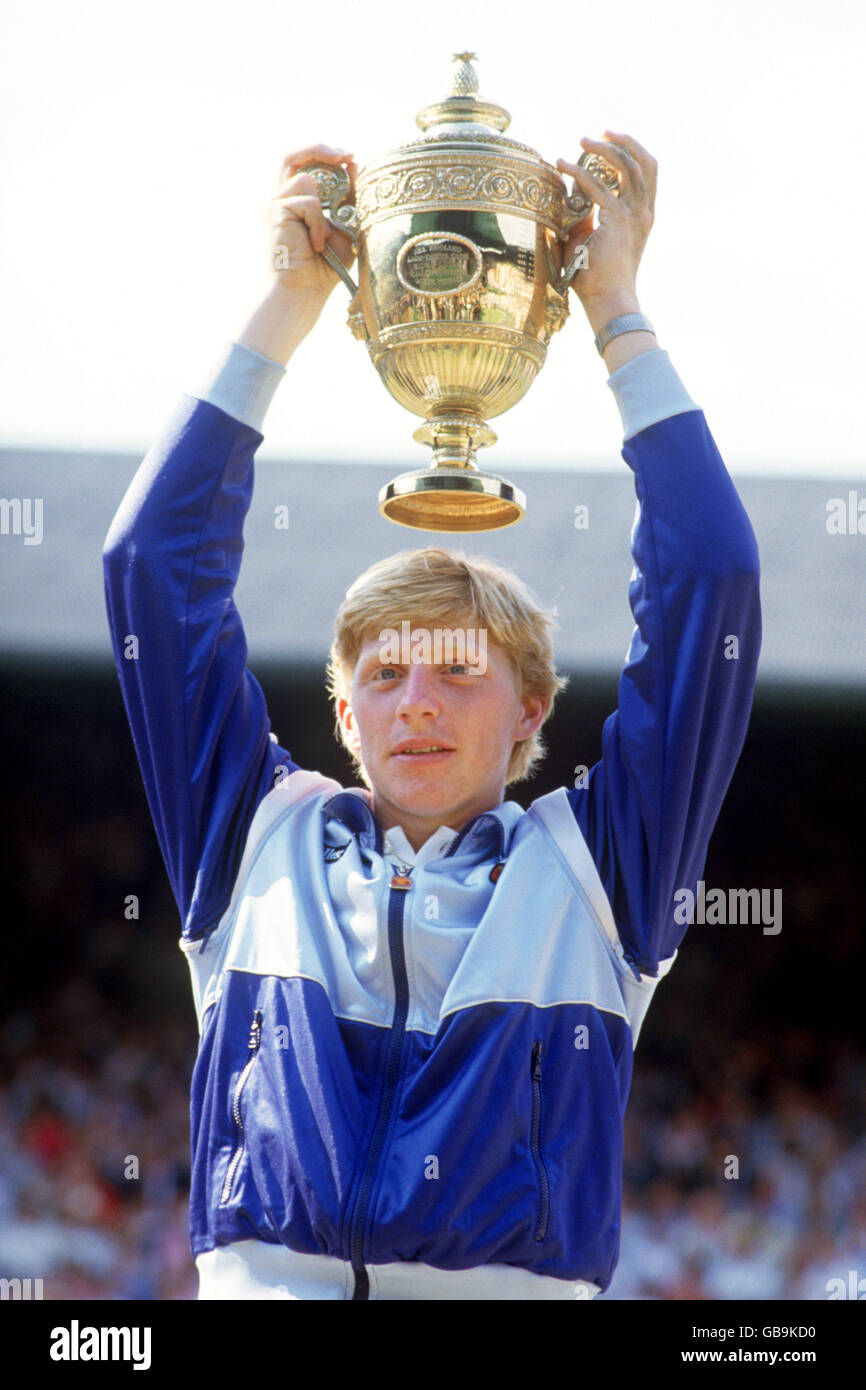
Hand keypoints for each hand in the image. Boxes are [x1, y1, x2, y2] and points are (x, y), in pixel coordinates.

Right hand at [267, 144, 357, 299]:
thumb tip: (352, 165)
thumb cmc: (324, 267)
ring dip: (324, 208)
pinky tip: (317, 244)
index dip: (325, 155)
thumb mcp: (343, 227)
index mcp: (293, 202)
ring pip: (305, 179)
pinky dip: (319, 223)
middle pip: (292, 156)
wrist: (304, 291)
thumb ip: (346, 199)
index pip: (303, 164)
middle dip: (319, 150)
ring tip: (326, 236)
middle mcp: (279, 199)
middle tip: (344, 155)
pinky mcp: (274, 212)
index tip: (350, 158)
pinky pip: (308, 203)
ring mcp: (273, 204)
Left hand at [556, 132, 656, 324]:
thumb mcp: (589, 242)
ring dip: (603, 149)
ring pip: (626, 166)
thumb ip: (581, 220)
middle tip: (600, 133)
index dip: (630, 152)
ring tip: (583, 141)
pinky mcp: (617, 219)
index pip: (647, 173)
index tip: (608, 142)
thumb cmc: (596, 279)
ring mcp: (633, 214)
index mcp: (643, 215)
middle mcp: (643, 211)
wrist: (608, 300)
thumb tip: (560, 202)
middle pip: (643, 162)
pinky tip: (562, 165)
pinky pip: (597, 185)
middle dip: (622, 142)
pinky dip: (578, 172)